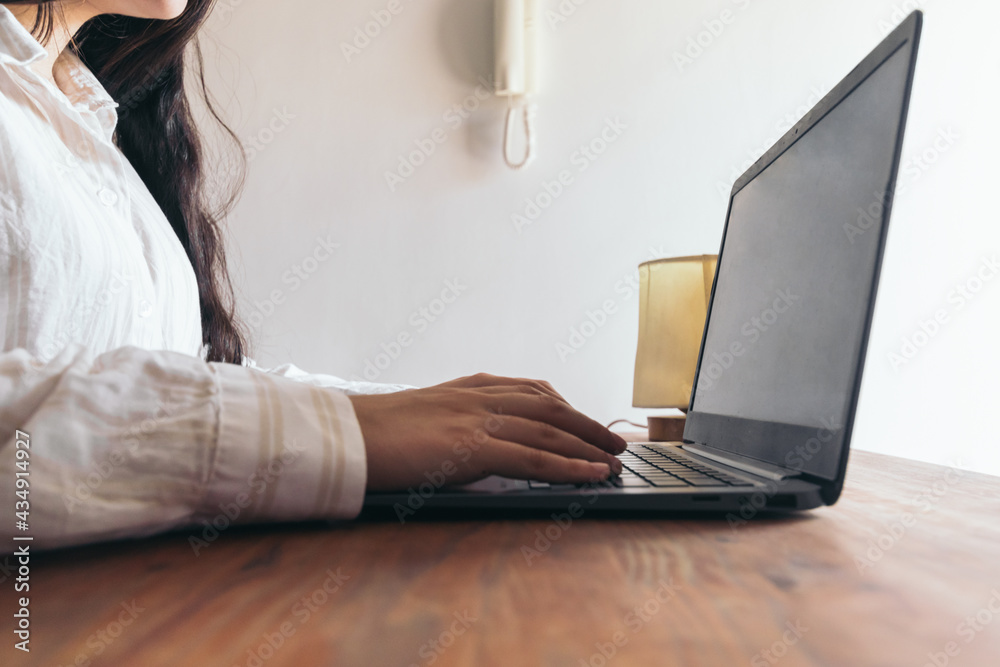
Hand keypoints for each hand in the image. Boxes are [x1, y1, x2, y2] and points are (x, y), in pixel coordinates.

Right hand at [348, 373, 626, 490]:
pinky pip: (533, 457)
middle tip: (614, 441)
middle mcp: (477, 396)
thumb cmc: (372, 433)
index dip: (565, 406)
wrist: (340, 436)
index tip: (585, 419)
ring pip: (549, 430)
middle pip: (550, 407)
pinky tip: (592, 474)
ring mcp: (475, 419)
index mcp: (466, 388)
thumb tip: (469, 444)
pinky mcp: (471, 447)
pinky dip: (569, 466)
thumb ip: (450, 422)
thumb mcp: (420, 418)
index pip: (531, 390)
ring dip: (588, 446)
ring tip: (615, 460)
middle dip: (587, 424)